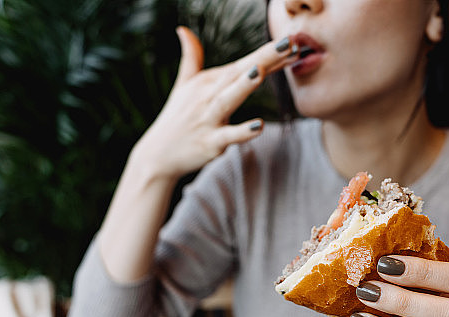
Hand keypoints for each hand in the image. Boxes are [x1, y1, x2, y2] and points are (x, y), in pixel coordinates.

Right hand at [130, 27, 298, 182]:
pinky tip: (259, 125)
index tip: (290, 41)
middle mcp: (208, 97)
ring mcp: (208, 120)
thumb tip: (183, 29)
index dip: (266, 53)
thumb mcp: (182, 85)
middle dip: (263, 59)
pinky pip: (228, 136)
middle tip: (288, 43)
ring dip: (244, 86)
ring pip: (228, 100)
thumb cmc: (176, 118)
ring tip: (260, 71)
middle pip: (239, 74)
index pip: (243, 64)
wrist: (158, 155)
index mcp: (209, 82)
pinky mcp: (210, 142)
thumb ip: (190, 57)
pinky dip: (243, 132)